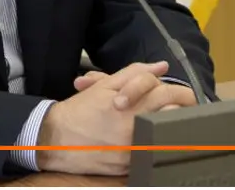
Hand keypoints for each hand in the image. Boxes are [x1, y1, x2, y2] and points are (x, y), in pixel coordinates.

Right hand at [35, 61, 174, 175]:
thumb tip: (161, 66)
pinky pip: (153, 153)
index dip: (176, 90)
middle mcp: (137, 131)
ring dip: (169, 125)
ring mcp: (135, 152)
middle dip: (178, 108)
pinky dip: (155, 143)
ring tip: (160, 119)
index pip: (168, 95)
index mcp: (131, 108)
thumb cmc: (80, 110)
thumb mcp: (105, 86)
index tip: (174, 92)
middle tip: (174, 105)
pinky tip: (148, 136)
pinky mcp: (131, 167)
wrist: (56, 139)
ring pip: (168, 137)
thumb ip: (135, 73)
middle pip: (175, 117)